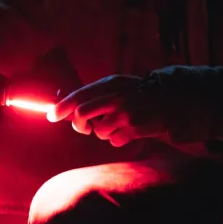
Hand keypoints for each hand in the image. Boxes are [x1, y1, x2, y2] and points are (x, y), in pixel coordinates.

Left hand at [47, 75, 165, 146]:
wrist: (171, 100)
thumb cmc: (138, 94)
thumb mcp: (117, 86)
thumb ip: (95, 95)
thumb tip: (67, 108)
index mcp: (111, 83)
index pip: (79, 95)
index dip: (62, 107)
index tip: (51, 115)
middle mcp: (117, 96)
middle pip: (82, 114)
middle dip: (78, 124)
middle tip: (83, 127)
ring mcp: (126, 113)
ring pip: (99, 131)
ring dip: (103, 132)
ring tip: (118, 124)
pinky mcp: (136, 128)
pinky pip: (115, 140)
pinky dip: (118, 139)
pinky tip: (129, 130)